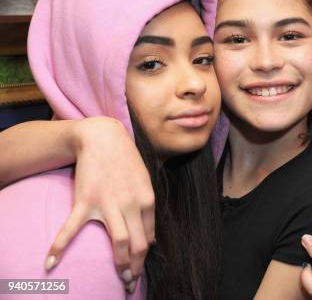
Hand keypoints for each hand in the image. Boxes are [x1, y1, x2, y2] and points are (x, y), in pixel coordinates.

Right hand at [44, 117, 154, 291]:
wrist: (103, 138)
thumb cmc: (126, 161)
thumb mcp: (144, 182)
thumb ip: (147, 209)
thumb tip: (151, 238)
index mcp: (147, 201)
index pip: (148, 237)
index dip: (144, 256)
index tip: (138, 266)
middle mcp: (131, 205)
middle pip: (138, 245)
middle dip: (136, 268)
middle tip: (130, 283)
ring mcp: (108, 204)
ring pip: (120, 243)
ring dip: (121, 265)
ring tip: (120, 281)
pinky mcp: (85, 201)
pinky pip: (72, 229)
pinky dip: (59, 247)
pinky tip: (50, 264)